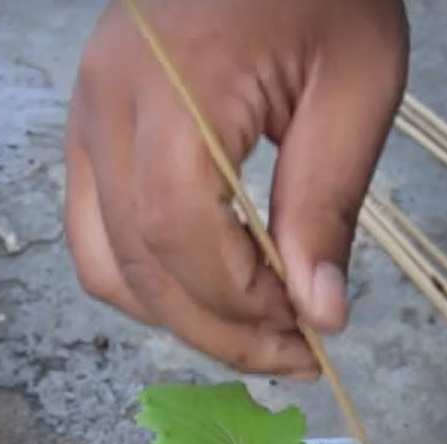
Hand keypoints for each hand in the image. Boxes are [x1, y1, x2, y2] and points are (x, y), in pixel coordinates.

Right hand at [65, 0, 407, 374]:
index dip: (242, 305)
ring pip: (104, 259)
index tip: (310, 333)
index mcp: (179, 84)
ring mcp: (87, 110)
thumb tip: (318, 314)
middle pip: (138, 262)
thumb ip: (328, 203)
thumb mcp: (359, 85)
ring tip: (258, 329)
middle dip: (218, 331)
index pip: (183, 234)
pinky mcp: (90, 120)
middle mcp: (110, 101)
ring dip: (179, 316)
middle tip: (296, 355)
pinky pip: (95, 229)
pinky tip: (215, 286)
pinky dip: (148, 278)